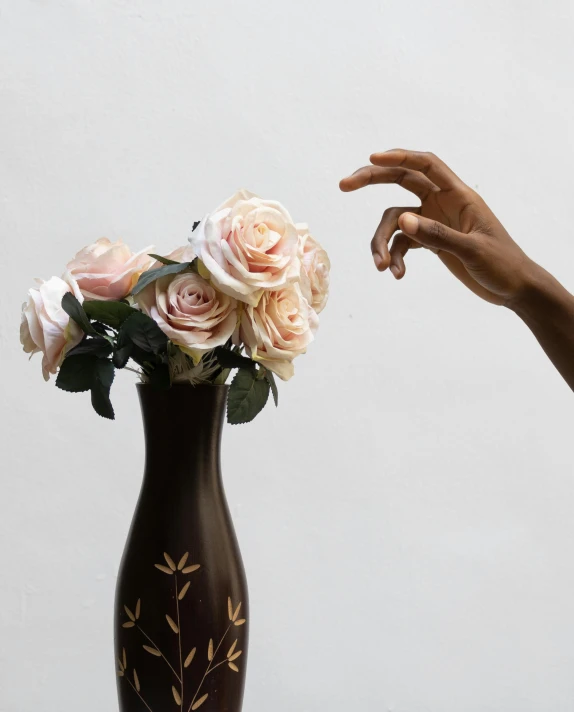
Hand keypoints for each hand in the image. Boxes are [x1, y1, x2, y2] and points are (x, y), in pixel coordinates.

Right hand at [339, 149, 538, 306]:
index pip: (426, 165)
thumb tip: (401, 221)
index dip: (399, 157)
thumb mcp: (473, 251)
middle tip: (344, 185)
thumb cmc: (503, 264)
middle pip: (401, 181)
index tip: (372, 159)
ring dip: (382, 243)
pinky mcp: (431, 242)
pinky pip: (402, 244)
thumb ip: (437, 235)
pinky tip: (398, 275)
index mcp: (459, 195)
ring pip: (395, 221)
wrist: (513, 288)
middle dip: (372, 181)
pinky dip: (396, 258)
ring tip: (382, 267)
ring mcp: (434, 222)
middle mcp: (443, 203)